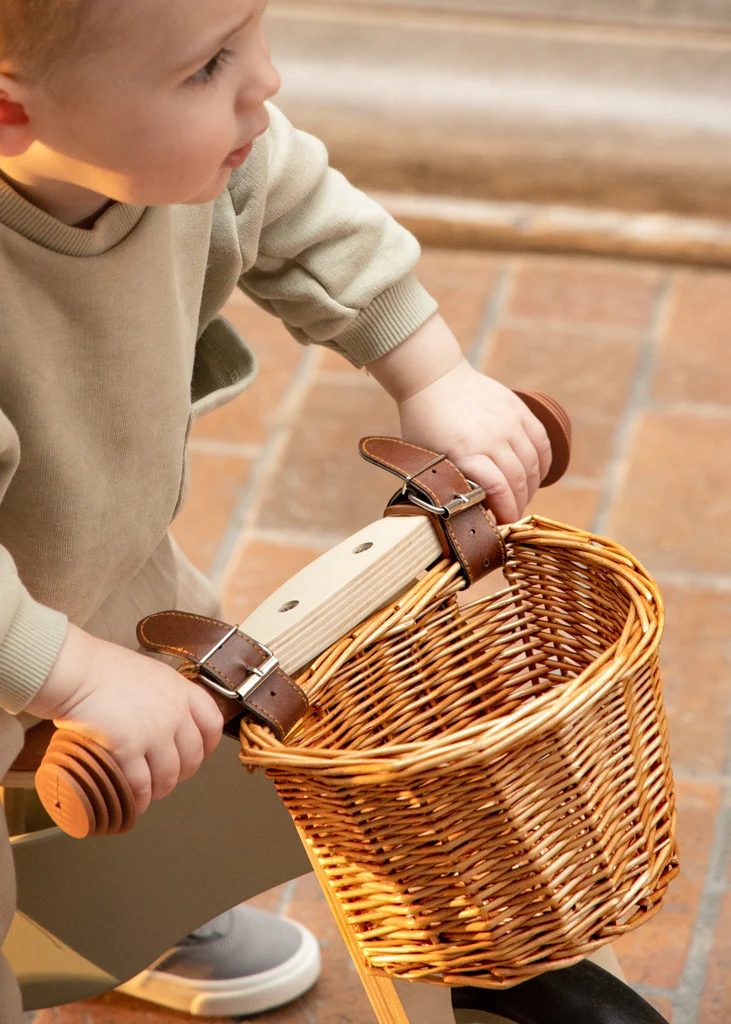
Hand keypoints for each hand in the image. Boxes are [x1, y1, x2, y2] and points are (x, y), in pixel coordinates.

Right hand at [27, 624, 223, 813]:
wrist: (76, 671)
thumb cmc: (103, 668)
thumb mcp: (149, 674)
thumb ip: (163, 695)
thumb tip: (163, 716)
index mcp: (181, 690)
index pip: (212, 723)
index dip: (209, 745)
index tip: (201, 754)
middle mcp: (174, 713)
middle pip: (193, 756)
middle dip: (184, 773)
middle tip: (170, 777)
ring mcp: (154, 732)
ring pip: (169, 775)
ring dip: (161, 789)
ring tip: (151, 792)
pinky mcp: (129, 748)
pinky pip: (141, 783)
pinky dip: (139, 798)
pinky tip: (134, 801)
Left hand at [368, 313, 551, 523]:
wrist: (434, 378)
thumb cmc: (425, 424)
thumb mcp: (428, 456)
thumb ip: (448, 482)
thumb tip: (466, 512)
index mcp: (464, 451)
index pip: (497, 489)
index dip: (505, 512)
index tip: (503, 524)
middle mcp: (490, 436)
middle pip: (517, 480)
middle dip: (519, 504)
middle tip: (512, 516)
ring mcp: (507, 421)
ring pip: (533, 463)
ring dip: (531, 487)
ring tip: (522, 498)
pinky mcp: (518, 409)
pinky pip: (541, 441)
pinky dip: (543, 463)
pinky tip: (535, 476)